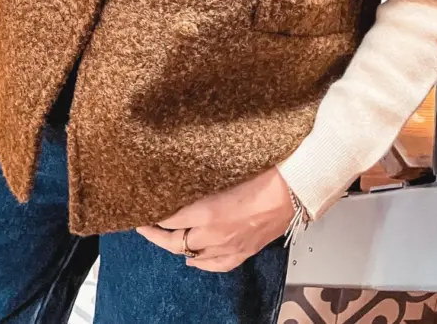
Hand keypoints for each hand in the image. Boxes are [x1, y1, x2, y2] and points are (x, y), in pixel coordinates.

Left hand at [135, 166, 294, 271]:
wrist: (294, 189)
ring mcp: (227, 247)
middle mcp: (213, 234)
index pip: (169, 218)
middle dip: (155, 234)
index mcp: (206, 211)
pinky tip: (193, 260)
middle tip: (143, 225)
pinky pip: (215, 265)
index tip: (142, 207)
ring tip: (164, 237)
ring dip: (175, 246)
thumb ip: (200, 179)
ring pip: (191, 256)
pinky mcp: (242, 252)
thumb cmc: (263, 172)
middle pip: (173, 241)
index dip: (152, 214)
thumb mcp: (224, 170)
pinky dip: (201, 263)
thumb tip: (181, 177)